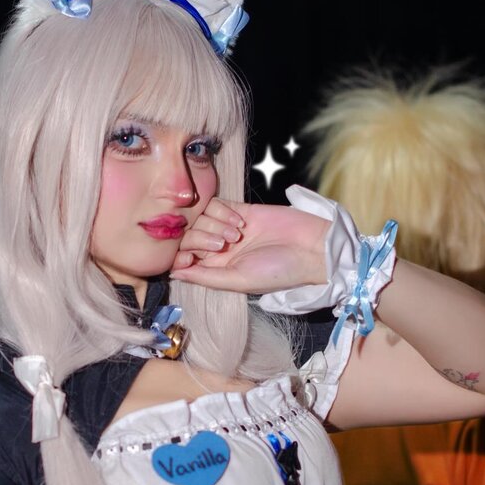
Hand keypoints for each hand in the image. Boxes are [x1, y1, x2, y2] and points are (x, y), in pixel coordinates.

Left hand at [171, 197, 329, 293]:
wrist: (311, 248)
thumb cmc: (279, 272)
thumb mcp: (238, 280)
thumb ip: (204, 277)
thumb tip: (173, 274)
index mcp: (217, 270)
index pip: (184, 259)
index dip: (181, 255)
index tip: (191, 257)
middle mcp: (219, 250)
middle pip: (190, 236)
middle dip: (200, 239)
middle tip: (222, 245)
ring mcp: (228, 229)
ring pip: (202, 219)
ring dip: (215, 225)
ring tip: (238, 235)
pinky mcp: (241, 210)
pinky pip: (217, 204)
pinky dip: (223, 211)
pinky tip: (240, 222)